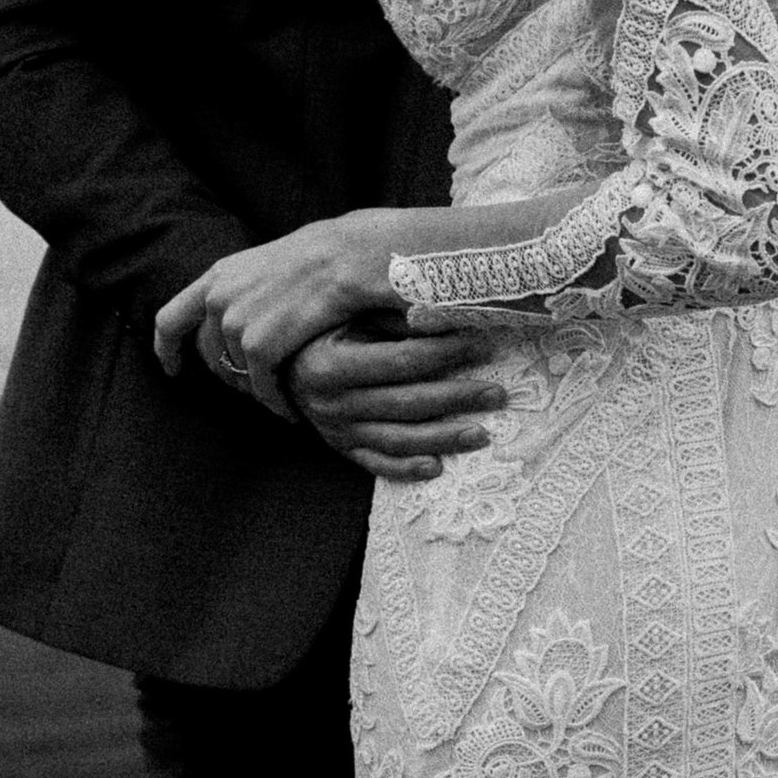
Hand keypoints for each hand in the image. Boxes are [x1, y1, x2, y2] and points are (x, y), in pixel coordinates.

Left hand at [155, 214, 405, 414]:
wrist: (349, 255)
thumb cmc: (324, 257)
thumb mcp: (268, 265)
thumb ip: (246, 289)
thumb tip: (239, 314)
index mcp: (218, 276)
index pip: (171, 319)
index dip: (167, 349)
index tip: (172, 368)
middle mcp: (218, 298)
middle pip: (209, 356)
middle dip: (228, 377)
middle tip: (253, 389)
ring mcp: (235, 322)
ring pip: (237, 375)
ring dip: (257, 391)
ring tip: (280, 397)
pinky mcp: (258, 346)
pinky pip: (261, 387)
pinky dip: (276, 402)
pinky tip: (290, 409)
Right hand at [289, 318, 508, 481]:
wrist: (278, 363)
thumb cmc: (324, 327)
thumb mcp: (349, 312)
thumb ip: (391, 314)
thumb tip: (446, 308)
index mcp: (329, 364)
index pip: (400, 361)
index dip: (445, 353)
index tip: (482, 342)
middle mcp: (329, 403)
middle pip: (406, 403)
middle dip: (457, 398)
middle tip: (498, 393)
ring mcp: (334, 430)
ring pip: (397, 440)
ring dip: (443, 439)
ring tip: (483, 434)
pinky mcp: (340, 448)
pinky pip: (376, 465)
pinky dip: (407, 469)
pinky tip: (438, 468)